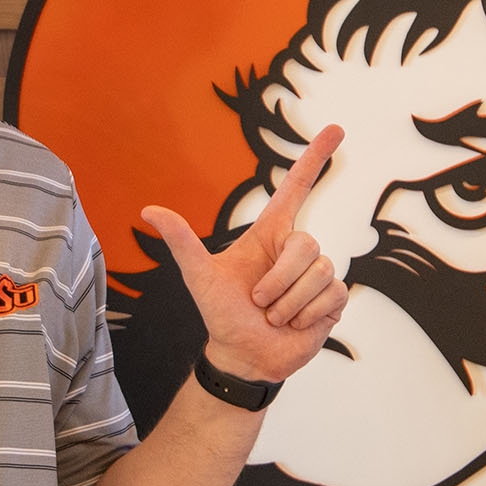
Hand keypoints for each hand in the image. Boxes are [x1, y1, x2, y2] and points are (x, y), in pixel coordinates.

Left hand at [140, 124, 345, 382]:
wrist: (243, 357)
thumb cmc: (222, 313)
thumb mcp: (199, 277)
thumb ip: (181, 241)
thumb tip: (148, 210)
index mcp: (270, 235)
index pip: (296, 188)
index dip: (315, 158)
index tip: (337, 129)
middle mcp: (297, 250)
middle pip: (306, 244)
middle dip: (277, 280)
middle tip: (258, 301)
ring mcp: (317, 274)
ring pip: (319, 273)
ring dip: (288, 303)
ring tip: (274, 315)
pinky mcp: (333, 300)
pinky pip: (332, 295)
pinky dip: (306, 316)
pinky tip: (295, 324)